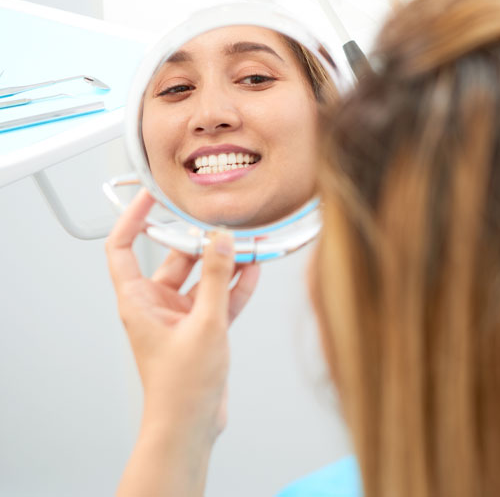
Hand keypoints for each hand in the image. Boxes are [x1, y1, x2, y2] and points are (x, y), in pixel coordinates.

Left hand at [106, 189, 259, 495]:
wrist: (191, 424)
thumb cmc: (182, 386)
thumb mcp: (205, 324)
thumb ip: (218, 279)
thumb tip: (223, 241)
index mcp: (138, 302)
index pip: (123, 249)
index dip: (133, 220)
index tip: (152, 197)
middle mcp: (157, 306)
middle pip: (176, 260)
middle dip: (201, 243)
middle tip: (224, 224)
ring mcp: (181, 317)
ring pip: (203, 279)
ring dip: (225, 264)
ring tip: (249, 244)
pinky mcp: (203, 329)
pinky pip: (220, 298)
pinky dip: (236, 286)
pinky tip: (255, 269)